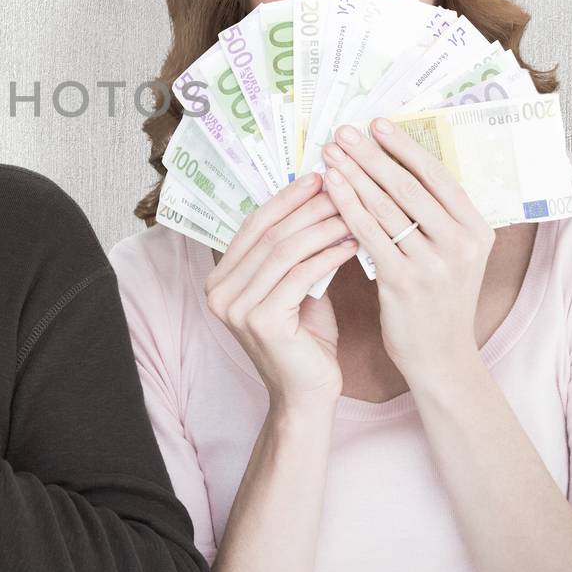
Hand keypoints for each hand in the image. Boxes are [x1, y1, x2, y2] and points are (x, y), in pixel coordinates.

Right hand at [203, 171, 355, 409]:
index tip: (318, 176)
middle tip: (341, 186)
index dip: (286, 198)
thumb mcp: (295, 287)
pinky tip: (352, 242)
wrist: (307, 395)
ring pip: (284, 250)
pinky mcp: (261, 321)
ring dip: (322, 226)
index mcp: (220, 278)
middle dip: (308, 207)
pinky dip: (328, 254)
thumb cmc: (306, 341)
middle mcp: (219, 291)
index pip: (253, 225)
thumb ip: (294, 253)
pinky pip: (300, 275)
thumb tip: (319, 199)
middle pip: (269, 234)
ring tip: (352, 211)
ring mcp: (235, 307)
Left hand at [321, 119, 494, 385]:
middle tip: (343, 131)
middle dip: (372, 154)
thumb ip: (437, 217)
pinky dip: (347, 206)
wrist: (441, 358)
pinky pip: (369, 234)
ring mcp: (434, 263)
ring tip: (330, 153)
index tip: (377, 123)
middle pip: (409, 186)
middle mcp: (461, 243)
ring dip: (354, 174)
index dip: (405, 147)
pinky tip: (330, 188)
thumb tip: (397, 165)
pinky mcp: (404, 282)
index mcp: (478, 230)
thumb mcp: (454, 255)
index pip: (438, 176)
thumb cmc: (439, 300)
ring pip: (386, 207)